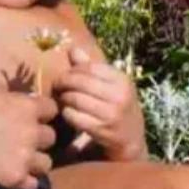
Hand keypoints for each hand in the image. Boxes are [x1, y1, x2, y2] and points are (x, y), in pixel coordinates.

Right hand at [0, 87, 57, 188]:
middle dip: (37, 136)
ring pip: (46, 162)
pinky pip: (33, 184)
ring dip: (34, 160)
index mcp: (26, 107)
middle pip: (50, 136)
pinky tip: (12, 174)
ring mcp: (24, 157)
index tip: (30, 116)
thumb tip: (26, 103)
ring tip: (18, 159)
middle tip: (20, 138)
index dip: (41, 112)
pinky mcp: (13, 178)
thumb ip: (13, 100)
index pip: (52, 109)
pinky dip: (24, 181)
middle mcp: (31, 132)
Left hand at [53, 47, 146, 161]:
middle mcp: (119, 95)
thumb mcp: (111, 85)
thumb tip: (72, 49)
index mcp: (122, 80)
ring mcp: (111, 113)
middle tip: (57, 85)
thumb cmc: (117, 106)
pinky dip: (66, 112)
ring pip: (75, 98)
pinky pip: (74, 116)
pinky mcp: (101, 129)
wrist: (131, 138)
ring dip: (63, 97)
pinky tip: (67, 112)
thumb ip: (91, 67)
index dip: (73, 70)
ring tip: (62, 98)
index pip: (89, 67)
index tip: (65, 74)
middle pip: (80, 81)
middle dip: (64, 82)